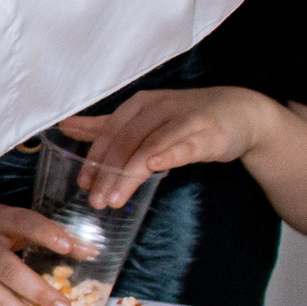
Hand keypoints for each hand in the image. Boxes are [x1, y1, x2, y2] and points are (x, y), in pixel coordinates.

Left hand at [59, 87, 275, 208]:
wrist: (240, 112)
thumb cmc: (186, 118)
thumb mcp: (144, 118)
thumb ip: (107, 125)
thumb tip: (66, 126)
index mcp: (139, 104)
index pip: (110, 131)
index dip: (94, 157)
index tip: (82, 182)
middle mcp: (157, 108)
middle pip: (126, 142)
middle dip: (107, 173)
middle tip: (95, 200)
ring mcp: (182, 119)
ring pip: (149, 147)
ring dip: (129, 174)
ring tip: (114, 199)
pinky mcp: (206, 134)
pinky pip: (183, 145)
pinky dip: (166, 154)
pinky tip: (153, 167)